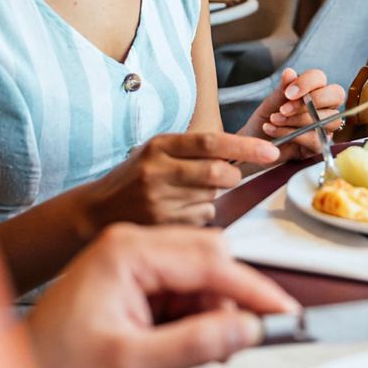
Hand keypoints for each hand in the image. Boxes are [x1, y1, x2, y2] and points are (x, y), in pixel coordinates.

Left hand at [27, 224, 298, 367]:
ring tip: (193, 353)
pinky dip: (192, 317)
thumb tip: (247, 330)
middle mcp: (130, 244)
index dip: (253, 291)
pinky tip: (178, 344)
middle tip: (238, 345)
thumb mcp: (129, 364)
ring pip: (200, 276)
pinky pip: (181, 289)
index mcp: (126, 250)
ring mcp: (130, 258)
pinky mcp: (131, 278)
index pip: (210, 260)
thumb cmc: (54, 366)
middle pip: (210, 260)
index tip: (285, 315)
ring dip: (210, 314)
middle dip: (229, 303)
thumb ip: (193, 345)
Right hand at [74, 133, 278, 232]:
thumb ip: (193, 151)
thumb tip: (241, 155)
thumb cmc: (135, 177)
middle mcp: (157, 171)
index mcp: (160, 146)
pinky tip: (177, 211)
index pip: (210, 141)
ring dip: (211, 197)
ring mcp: (158, 201)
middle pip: (216, 173)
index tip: (270, 151)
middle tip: (228, 176)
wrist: (96, 210)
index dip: (245, 146)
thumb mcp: (157, 152)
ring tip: (185, 194)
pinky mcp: (161, 226)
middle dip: (232, 176)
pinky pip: (200, 220)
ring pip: (211, 199)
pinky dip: (200, 215)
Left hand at [244, 67, 346, 160]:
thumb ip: (282, 90)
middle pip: (336, 95)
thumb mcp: (270, 104)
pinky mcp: (320, 144)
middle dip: (311, 101)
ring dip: (298, 120)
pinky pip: (316, 139)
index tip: (288, 93)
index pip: (320, 78)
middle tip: (284, 109)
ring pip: (328, 119)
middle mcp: (324, 106)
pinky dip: (293, 135)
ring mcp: (325, 125)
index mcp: (313, 89)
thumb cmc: (266, 120)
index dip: (307, 83)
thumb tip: (289, 72)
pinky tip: (275, 132)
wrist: (256, 144)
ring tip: (275, 120)